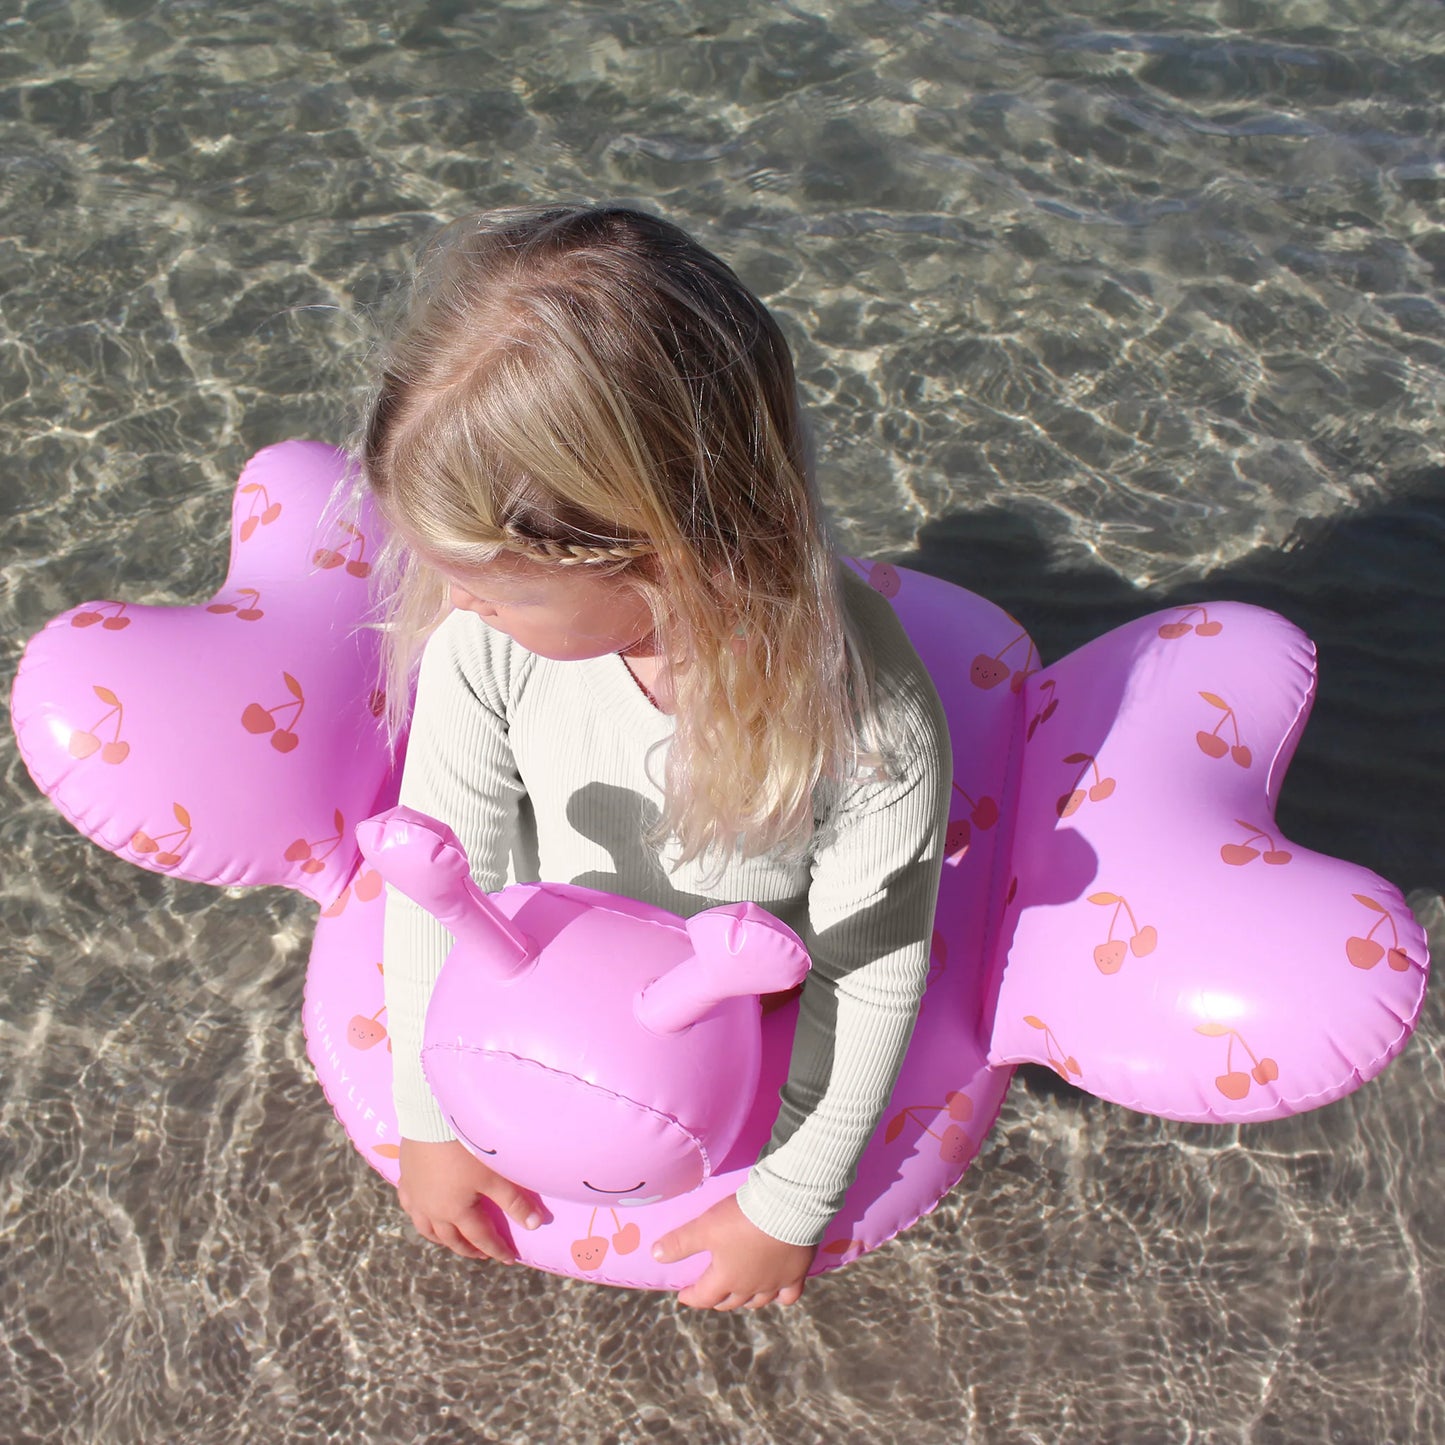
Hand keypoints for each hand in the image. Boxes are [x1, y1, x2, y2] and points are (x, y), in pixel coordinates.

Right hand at [397, 1137, 548, 1263]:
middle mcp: (432, 1211)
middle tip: (482, 1253)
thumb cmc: (465, 1149)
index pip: (481, 1237)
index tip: (509, 1258)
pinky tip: (423, 1213)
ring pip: (427, 1228)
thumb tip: (535, 1225)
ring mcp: (416, 1197)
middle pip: (452, 1238)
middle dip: (469, 1248)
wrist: (431, 1121)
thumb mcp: (495, 1176)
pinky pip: (409, 1206)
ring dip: (442, 1238)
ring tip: (452, 1240)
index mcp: (456, 1212)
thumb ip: (514, 1202)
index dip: (497, 1249)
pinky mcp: (406, 1180)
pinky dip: (419, 1216)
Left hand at [651, 1194, 815, 1309]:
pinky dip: (780, 1297)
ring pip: (758, 1301)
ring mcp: (774, 1283)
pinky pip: (788, 1296)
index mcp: (725, 1279)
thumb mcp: (704, 1227)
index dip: (691, 1296)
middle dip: (717, 1298)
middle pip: (730, 1301)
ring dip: (745, 1300)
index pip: (704, 1296)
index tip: (683, 1295)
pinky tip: (777, 1293)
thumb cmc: (741, 1219)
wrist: (785, 1208)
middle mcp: (750, 1288)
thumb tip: (654, 1255)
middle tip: (710, 1292)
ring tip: (739, 1294)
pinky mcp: (796, 1274)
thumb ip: (680, 1243)